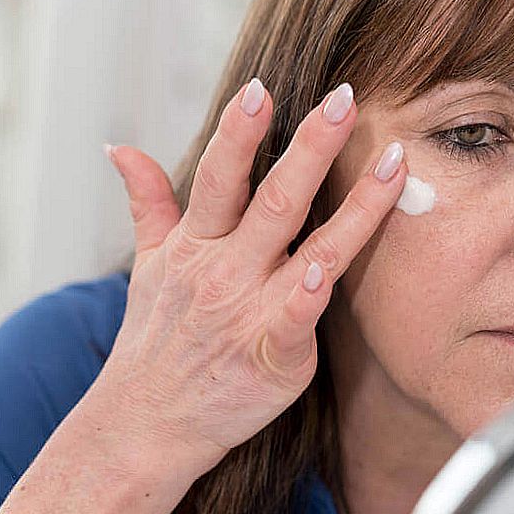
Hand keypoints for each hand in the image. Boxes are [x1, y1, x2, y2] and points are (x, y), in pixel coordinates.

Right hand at [98, 78, 405, 472]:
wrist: (144, 425)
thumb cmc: (156, 340)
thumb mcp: (146, 267)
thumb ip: (147, 203)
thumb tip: (121, 149)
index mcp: (196, 245)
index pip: (219, 177)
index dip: (239, 132)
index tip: (261, 88)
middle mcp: (225, 272)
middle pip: (274, 198)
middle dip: (312, 146)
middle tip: (345, 99)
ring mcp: (250, 313)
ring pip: (313, 248)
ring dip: (356, 205)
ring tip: (393, 162)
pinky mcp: (274, 357)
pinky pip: (298, 320)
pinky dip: (312, 296)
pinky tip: (332, 270)